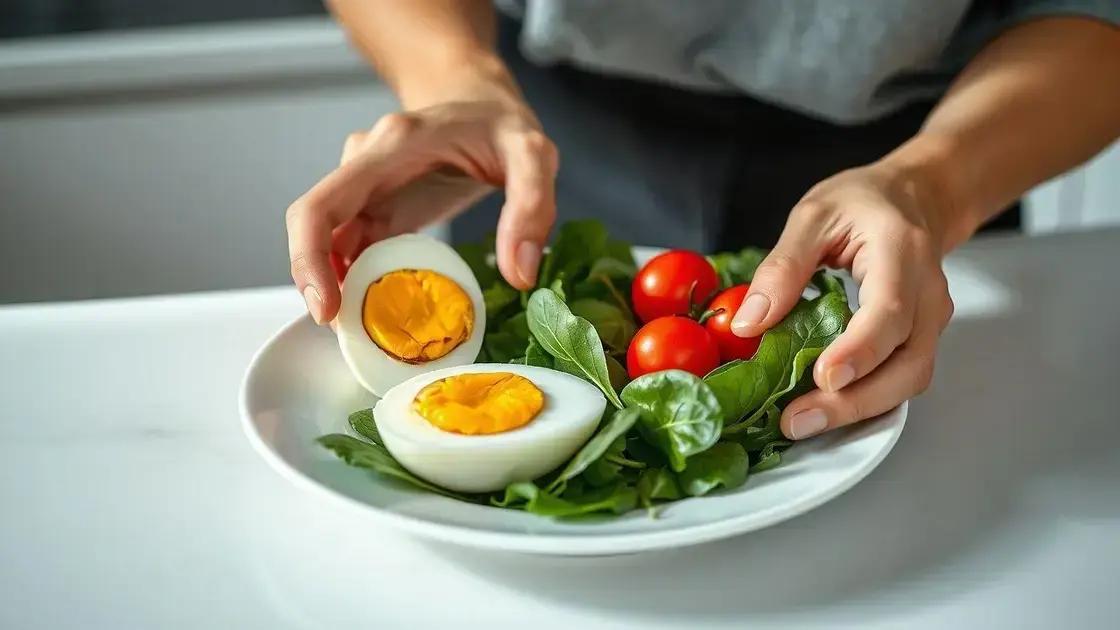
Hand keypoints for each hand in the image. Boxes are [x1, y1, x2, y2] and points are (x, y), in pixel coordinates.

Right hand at [285, 79, 557, 324]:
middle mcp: (365, 165)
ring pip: (332, 245)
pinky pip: (354, 249)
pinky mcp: (375, 209)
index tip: (326, 308)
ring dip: (343, 289)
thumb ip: (532, 209)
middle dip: (321, 286)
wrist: (481, 101)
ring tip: (376, 331)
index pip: (322, 204)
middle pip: (315, 230)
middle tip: (352, 334)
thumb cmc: (502, 125)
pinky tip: (384, 310)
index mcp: (391, 148)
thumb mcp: (535, 155)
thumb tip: (519, 274)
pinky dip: (361, 282)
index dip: (309, 259)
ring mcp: (366, 188)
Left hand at [730, 158, 957, 439]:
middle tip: (799, 420)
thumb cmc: (863, 203)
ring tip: (802, 423)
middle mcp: (927, 293)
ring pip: (910, 380)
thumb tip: (747, 323)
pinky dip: (864, 400)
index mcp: (901, 251)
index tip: (824, 377)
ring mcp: (931, 321)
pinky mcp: (920, 340)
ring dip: (858, 410)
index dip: (860, 350)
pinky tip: (823, 409)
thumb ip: (782, 267)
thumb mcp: (813, 215)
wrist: (914, 200)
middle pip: (907, 362)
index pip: (889, 311)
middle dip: (855, 400)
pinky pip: (901, 379)